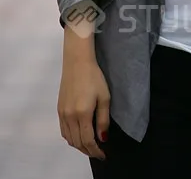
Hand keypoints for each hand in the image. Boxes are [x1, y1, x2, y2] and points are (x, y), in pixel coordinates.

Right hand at [58, 29, 110, 159]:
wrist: (77, 62)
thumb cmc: (94, 77)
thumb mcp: (104, 97)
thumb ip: (103, 120)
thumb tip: (103, 138)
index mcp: (82, 114)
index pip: (88, 141)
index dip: (95, 151)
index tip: (103, 155)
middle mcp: (69, 116)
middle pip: (77, 142)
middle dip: (88, 150)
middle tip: (98, 152)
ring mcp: (62, 113)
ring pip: (69, 138)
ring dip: (79, 145)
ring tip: (90, 146)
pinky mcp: (59, 109)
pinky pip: (63, 130)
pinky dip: (71, 138)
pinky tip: (78, 136)